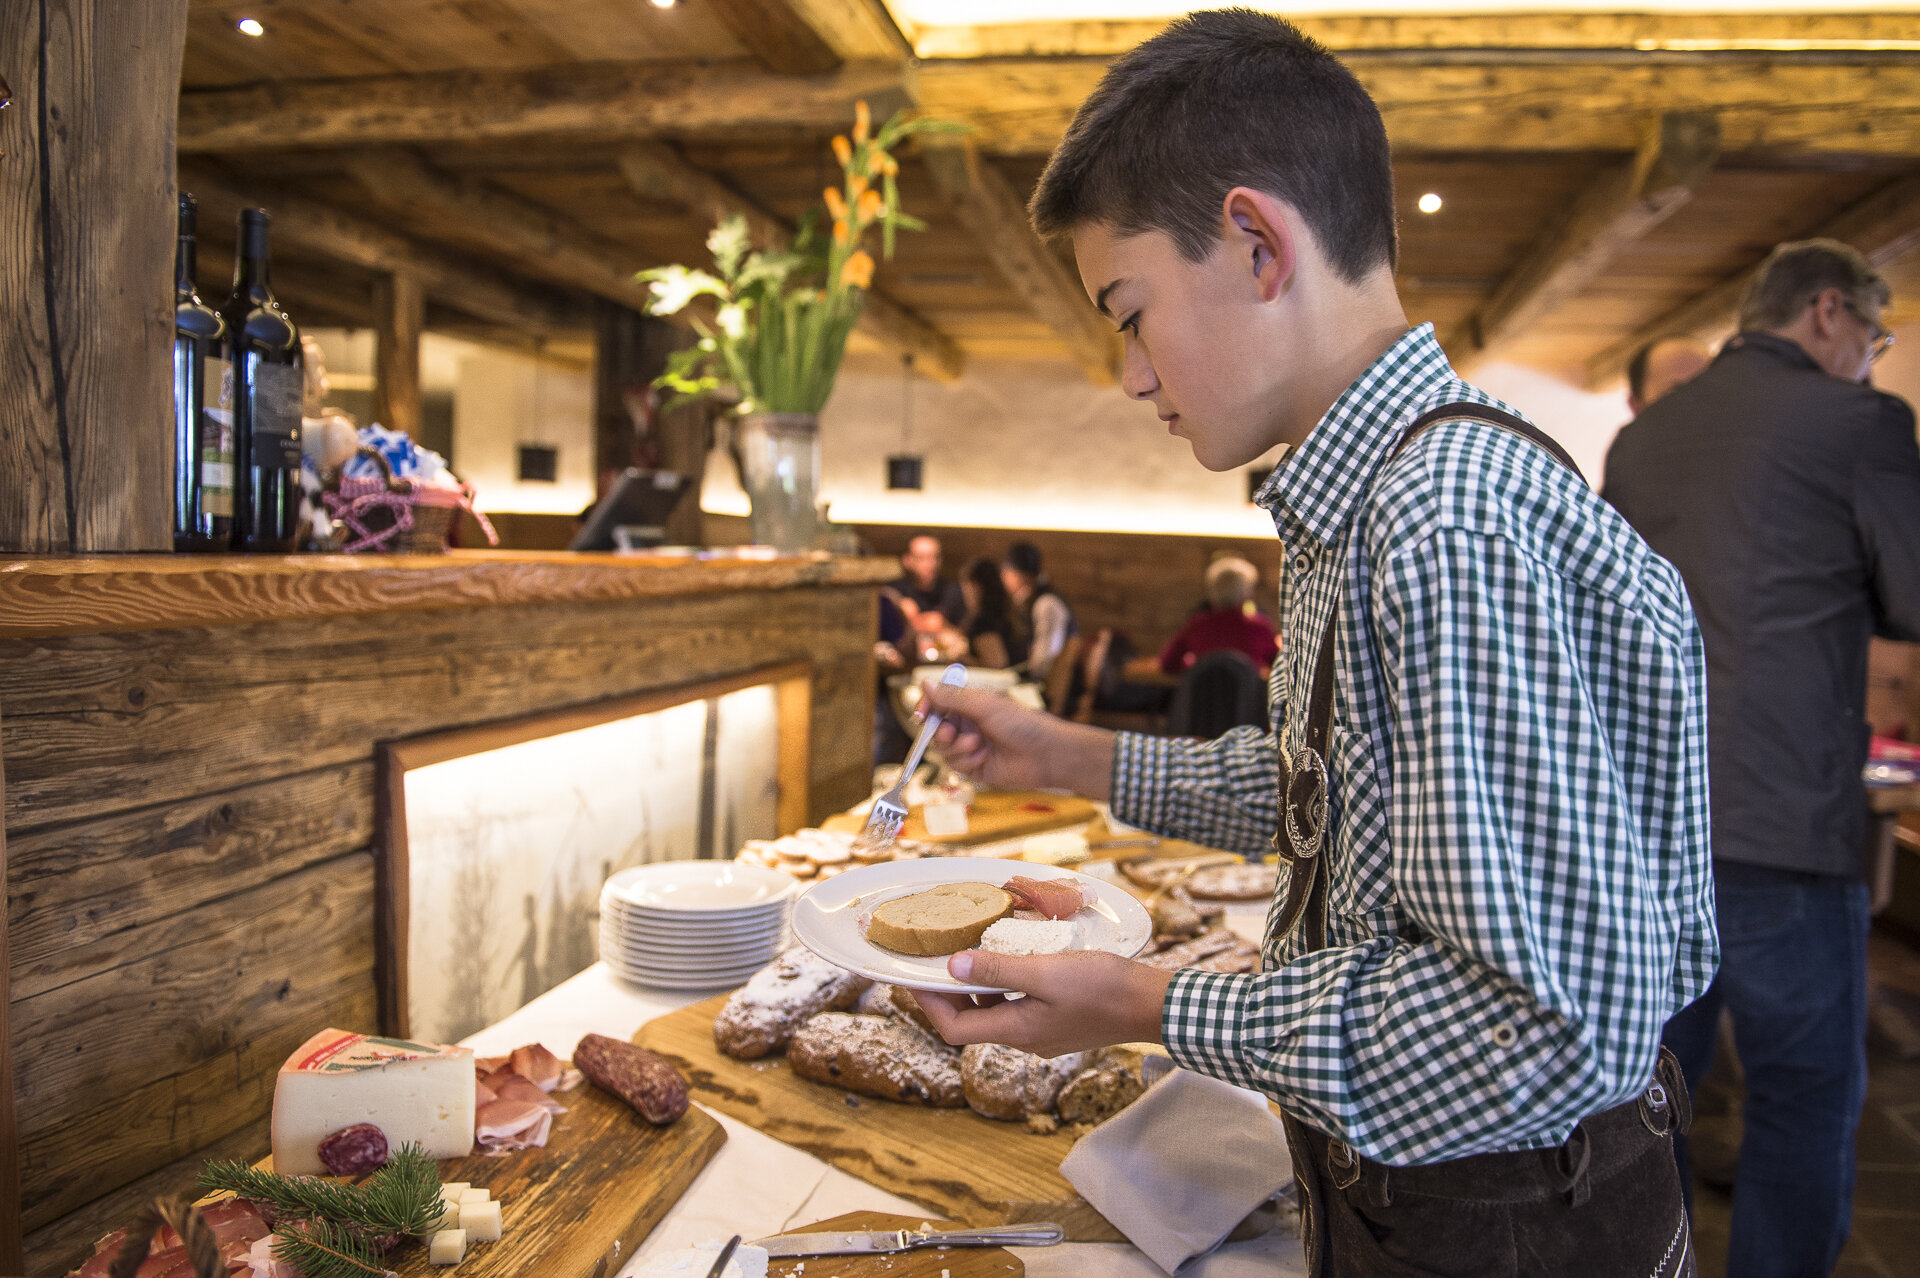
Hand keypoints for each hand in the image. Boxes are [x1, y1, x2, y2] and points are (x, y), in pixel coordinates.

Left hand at [911, 950, 1173, 1058]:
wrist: (1151, 1004)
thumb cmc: (1103, 988)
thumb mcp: (1046, 972)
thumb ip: (999, 970)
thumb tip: (953, 967)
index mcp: (1017, 1031)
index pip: (954, 1030)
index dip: (929, 1005)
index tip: (914, 977)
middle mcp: (1026, 1038)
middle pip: (971, 1023)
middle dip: (948, 995)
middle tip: (935, 962)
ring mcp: (1043, 1033)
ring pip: (995, 1014)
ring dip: (977, 988)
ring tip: (969, 954)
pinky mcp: (1059, 1021)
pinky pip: (1018, 1007)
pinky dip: (1004, 986)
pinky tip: (1012, 960)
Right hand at [918, 680, 1116, 797]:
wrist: (1044, 754)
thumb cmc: (1020, 723)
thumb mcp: (983, 705)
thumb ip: (952, 697)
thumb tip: (924, 682)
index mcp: (969, 705)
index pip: (937, 704)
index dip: (926, 708)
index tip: (922, 714)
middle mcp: (967, 724)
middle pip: (936, 729)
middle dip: (940, 732)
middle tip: (950, 732)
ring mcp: (970, 746)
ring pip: (944, 749)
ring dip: (957, 748)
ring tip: (977, 745)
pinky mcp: (975, 767)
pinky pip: (956, 765)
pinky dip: (967, 761)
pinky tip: (984, 757)